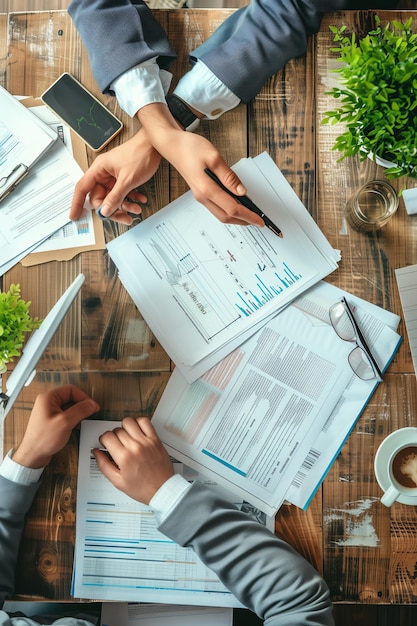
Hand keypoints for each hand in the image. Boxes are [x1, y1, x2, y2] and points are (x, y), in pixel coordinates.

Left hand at [12, 385, 99, 468]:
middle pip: (71, 398)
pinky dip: (73, 420)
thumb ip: (80, 410)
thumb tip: (92, 404)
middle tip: (90, 413)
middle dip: (81, 406)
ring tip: (83, 420)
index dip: (84, 397)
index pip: (71, 390)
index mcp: (48, 398)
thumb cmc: (42, 440)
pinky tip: (76, 426)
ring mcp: (49, 412)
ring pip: (69, 407)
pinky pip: (66, 415)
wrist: (33, 455)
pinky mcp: (51, 421)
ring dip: (78, 413)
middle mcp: (47, 403)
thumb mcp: (65, 422)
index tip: (92, 406)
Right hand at [69, 129, 160, 223]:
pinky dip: (131, 198)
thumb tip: (105, 211)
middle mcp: (104, 173)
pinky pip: (122, 193)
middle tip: (123, 217)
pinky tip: (139, 200)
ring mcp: (113, 176)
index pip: (82, 188)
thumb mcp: (127, 180)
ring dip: (124, 205)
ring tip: (135, 210)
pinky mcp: (123, 178)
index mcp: (99, 169)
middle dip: (112, 209)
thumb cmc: (140, 154)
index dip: (77, 203)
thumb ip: (115, 197)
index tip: (75, 216)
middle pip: (100, 197)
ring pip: (113, 197)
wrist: (154, 146)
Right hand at [94, 417, 173, 503]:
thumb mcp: (118, 482)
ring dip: (124, 427)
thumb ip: (104, 465)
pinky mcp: (155, 439)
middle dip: (113, 436)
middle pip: (117, 430)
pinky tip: (137, 431)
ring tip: (126, 436)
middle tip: (116, 444)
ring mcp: (146, 441)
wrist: (162, 489)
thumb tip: (96, 452)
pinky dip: (138, 422)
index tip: (105, 443)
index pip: (107, 436)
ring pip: (129, 422)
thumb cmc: (142, 488)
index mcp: (124, 458)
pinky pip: (145, 422)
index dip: (103, 439)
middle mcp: (135, 447)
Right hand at [139, 103, 264, 226]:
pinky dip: (229, 210)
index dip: (248, 215)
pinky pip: (217, 208)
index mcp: (207, 189)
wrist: (172, 146)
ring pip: (221, 214)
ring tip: (250, 216)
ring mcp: (201, 196)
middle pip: (226, 216)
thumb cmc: (190, 148)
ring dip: (236, 217)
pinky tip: (236, 206)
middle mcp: (203, 197)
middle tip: (257, 221)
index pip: (232, 208)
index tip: (259, 220)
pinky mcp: (201, 193)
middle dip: (244, 221)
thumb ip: (229, 177)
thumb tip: (241, 192)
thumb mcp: (214, 157)